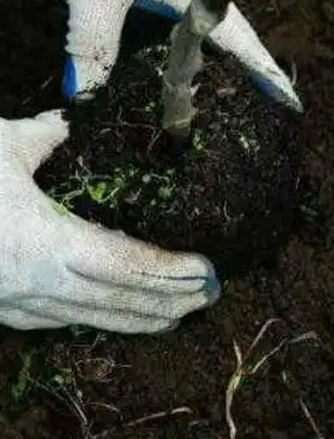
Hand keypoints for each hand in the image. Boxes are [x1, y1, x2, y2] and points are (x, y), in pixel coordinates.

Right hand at [0, 110, 218, 330]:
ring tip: (179, 312)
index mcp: (41, 245)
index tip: (204, 270)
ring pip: (87, 317)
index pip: (122, 265)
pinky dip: (97, 316)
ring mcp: (12, 302)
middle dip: (165, 301)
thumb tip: (73, 121)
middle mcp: (31, 284)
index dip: (167, 271)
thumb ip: (47, 136)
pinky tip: (116, 312)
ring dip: (138, 316)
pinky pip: (58, 317)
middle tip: (208, 296)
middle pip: (114, 300)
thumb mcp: (3, 147)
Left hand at [7, 0, 299, 105]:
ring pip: (190, 23)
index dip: (263, 72)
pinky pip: (168, 11)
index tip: (291, 100)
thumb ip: (94, 47)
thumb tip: (86, 96)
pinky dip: (167, 37)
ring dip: (194, 55)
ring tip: (193, 91)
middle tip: (240, 104)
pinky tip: (152, 53)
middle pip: (219, 34)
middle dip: (235, 69)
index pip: (237, 40)